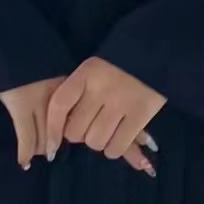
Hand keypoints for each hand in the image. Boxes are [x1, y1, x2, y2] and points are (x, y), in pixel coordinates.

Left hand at [0, 70, 158, 175]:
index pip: (60, 104)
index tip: (51, 148)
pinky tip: (119, 136)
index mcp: (87, 72)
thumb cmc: (116, 69)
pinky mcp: (140, 114)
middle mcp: (102, 86)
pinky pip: (116, 148)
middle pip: (76, 131)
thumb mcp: (92, 72)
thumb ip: (76, 95)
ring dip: (99, 142)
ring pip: (95, 142)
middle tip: (92, 125)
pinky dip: (115, 148)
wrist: (153, 55)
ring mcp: (122, 101)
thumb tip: (55, 135)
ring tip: (107, 128)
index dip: (53, 129)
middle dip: (81, 134)